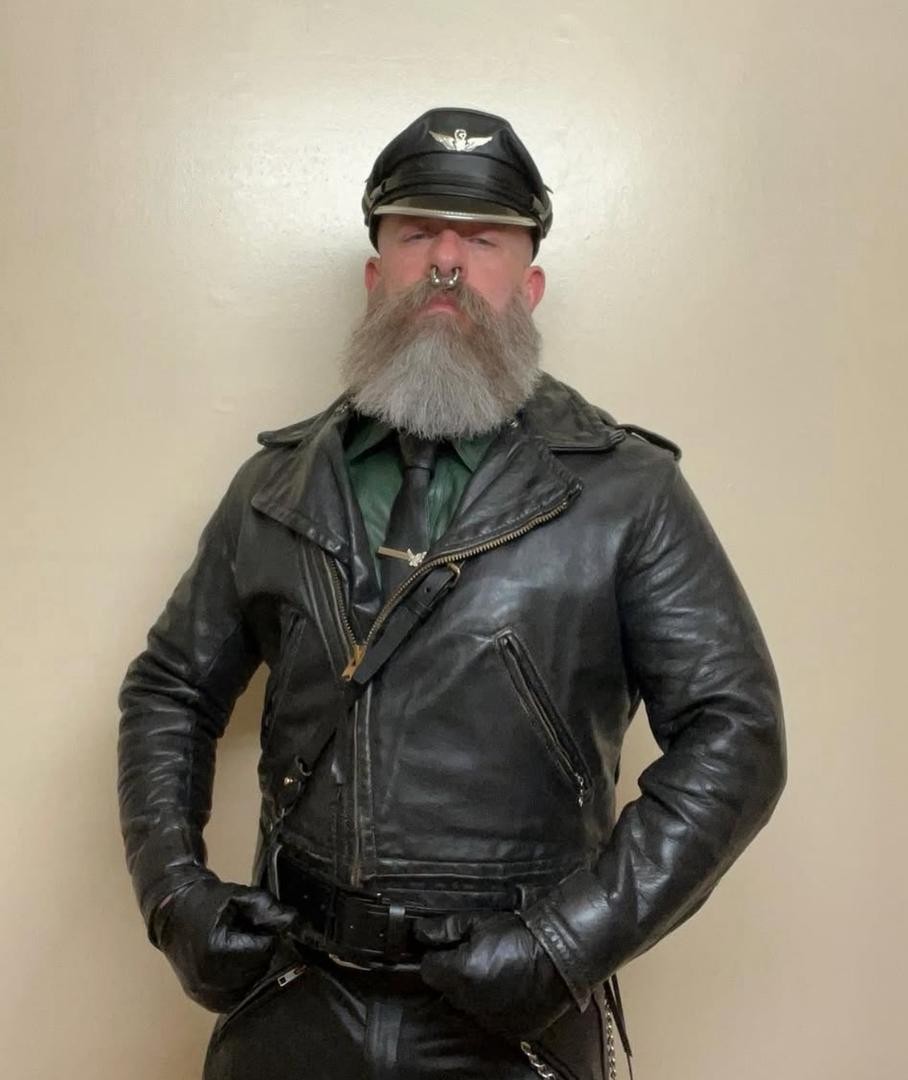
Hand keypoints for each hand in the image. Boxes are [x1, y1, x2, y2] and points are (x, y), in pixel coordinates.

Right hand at [155, 875, 297, 1011]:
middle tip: (243, 933)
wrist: (172, 913)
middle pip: (258, 969)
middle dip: (258, 950)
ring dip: (251, 966)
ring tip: (235, 946)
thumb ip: (268, 908)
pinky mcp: (203, 1000)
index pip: (264, 950)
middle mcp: (209, 979)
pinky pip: (236, 996)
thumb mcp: (238, 896)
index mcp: (217, 951)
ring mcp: (205, 993)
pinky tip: (231, 963)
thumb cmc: (206, 902)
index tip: (252, 923)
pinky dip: (240, 980)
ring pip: (250, 985)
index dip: (264, 933)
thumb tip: (294, 921)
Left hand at [415, 911, 574, 1040]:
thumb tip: (420, 932)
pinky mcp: (506, 1029)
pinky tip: (506, 987)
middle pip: (445, 989)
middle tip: (475, 955)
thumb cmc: (518, 934)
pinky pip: (487, 1017)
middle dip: (453, 973)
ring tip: (493, 970)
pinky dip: (491, 1004)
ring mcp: (487, 1019)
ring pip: (465, 1005)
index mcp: (459, 973)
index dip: (437, 956)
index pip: (427, 970)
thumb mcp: (480, 922)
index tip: (449, 948)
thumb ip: (446, 929)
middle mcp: (469, 1001)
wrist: (558, 955)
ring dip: (471, 990)